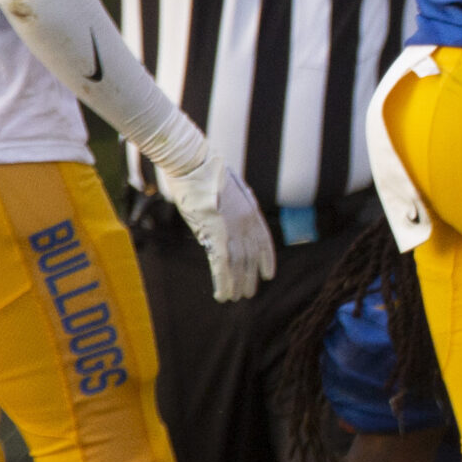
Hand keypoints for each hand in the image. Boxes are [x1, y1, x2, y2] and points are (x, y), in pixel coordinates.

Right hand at [156, 151, 274, 301]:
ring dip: (236, 283)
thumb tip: (223, 218)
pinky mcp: (216, 233)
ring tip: (235, 298)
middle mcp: (246, 222)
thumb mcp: (225, 190)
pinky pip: (222, 264)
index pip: (264, 241)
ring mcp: (232, 227)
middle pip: (251, 256)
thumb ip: (230, 206)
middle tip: (248, 293)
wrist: (193, 163)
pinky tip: (222, 294)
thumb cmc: (204, 172)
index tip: (268, 275)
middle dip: (249, 276)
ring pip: (238, 264)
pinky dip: (223, 281)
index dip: (266, 259)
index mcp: (251, 210)